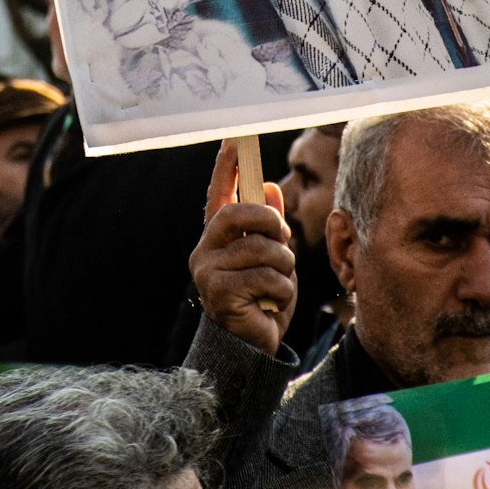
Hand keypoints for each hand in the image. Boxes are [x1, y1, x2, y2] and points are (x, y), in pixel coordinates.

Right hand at [189, 142, 295, 356]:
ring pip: (260, 248)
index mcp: (218, 238)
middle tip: (283, 239)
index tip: (235, 140)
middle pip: (238, 213)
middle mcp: (206, 250)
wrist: (253, 349)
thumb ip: (269, 227)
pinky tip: (272, 305)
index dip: (227, 167)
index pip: (219, 195)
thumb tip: (270, 187)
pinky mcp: (219, 293)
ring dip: (283, 266)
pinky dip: (282, 291)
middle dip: (269, 223)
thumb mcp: (273, 260)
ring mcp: (208, 272)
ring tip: (279, 284)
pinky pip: (266, 277)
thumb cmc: (262, 300)